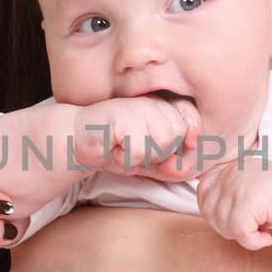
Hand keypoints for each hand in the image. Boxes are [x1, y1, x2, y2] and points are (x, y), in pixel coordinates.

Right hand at [69, 95, 201, 179]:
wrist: (79, 138)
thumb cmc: (115, 146)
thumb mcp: (148, 161)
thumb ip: (169, 166)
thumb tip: (184, 170)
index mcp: (165, 106)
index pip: (192, 120)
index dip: (186, 139)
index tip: (167, 151)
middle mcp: (154, 101)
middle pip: (178, 135)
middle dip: (159, 152)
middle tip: (136, 148)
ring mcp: (139, 106)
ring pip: (163, 142)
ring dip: (142, 155)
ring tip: (124, 146)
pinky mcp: (123, 114)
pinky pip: (141, 149)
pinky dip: (127, 156)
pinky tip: (114, 146)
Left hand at [195, 158, 271, 249]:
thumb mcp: (252, 190)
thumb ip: (229, 196)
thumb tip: (210, 216)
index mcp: (231, 167)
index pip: (203, 192)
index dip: (218, 212)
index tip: (243, 217)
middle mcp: (232, 172)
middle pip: (208, 211)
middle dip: (228, 226)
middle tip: (253, 227)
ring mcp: (239, 184)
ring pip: (221, 224)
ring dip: (242, 235)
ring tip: (263, 229)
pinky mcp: (249, 200)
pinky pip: (238, 232)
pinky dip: (253, 242)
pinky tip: (268, 237)